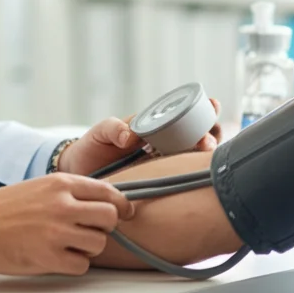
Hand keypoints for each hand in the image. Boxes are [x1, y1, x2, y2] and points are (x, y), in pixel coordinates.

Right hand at [0, 173, 136, 275]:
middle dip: (105, 227)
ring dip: (87, 247)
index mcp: (61, 183)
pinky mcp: (49, 258)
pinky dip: (74, 264)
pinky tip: (58, 258)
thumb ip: (69, 192)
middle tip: (91, 231)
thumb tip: (102, 200)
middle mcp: (63, 204)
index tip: (125, 211)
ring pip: (98, 243)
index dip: (120, 204)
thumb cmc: (1, 208)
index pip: (108, 191)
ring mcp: (57, 232)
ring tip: (66, 244)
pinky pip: (82, 265)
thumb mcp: (39, 187)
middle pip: (111, 217)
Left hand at [58, 98, 222, 175]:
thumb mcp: (100, 133)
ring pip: (195, 161)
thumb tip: (129, 136)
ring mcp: (165, 167)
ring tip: (207, 155)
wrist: (81, 175)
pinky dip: (195, 181)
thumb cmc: (92, 148)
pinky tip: (201, 181)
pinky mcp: (161, 187)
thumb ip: (112, 129)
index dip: (204, 111)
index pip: (187, 117)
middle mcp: (166, 147)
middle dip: (211, 135)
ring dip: (206, 158)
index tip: (212, 106)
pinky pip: (182, 183)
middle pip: (199, 139)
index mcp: (156, 128)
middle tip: (207, 141)